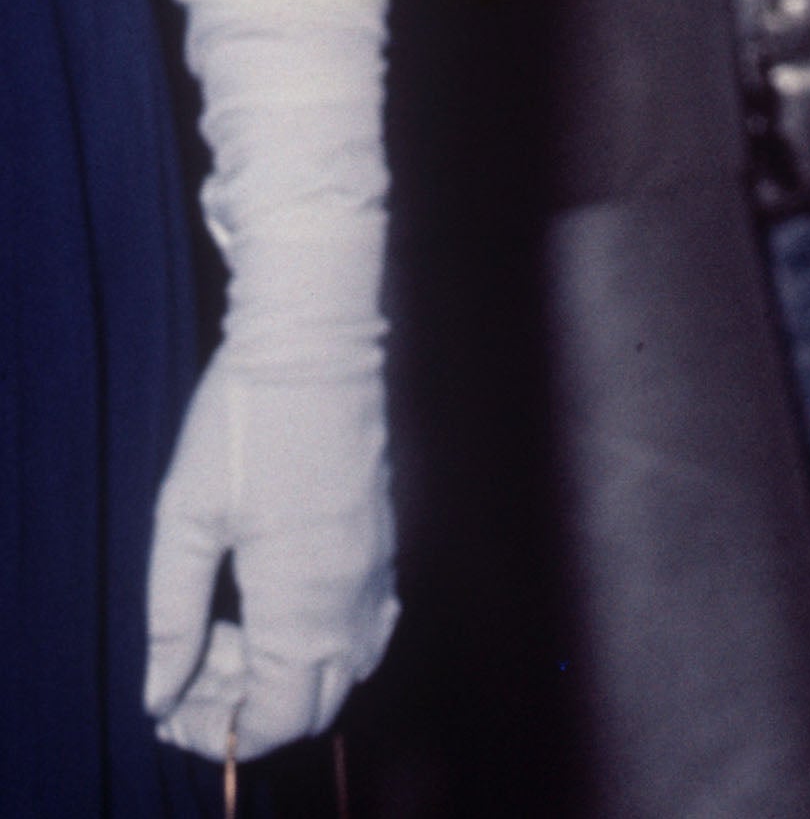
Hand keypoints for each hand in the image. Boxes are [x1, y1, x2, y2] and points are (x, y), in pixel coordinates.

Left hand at [146, 345, 397, 760]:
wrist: (315, 339)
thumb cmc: (243, 421)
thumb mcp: (183, 520)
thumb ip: (172, 619)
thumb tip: (161, 696)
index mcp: (303, 595)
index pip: (280, 716)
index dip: (223, 734)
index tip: (173, 710)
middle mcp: (353, 590)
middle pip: (317, 705)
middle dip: (252, 709)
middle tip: (193, 674)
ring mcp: (377, 562)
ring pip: (346, 666)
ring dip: (288, 675)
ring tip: (227, 636)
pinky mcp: (384, 536)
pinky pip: (366, 623)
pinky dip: (319, 641)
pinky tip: (270, 607)